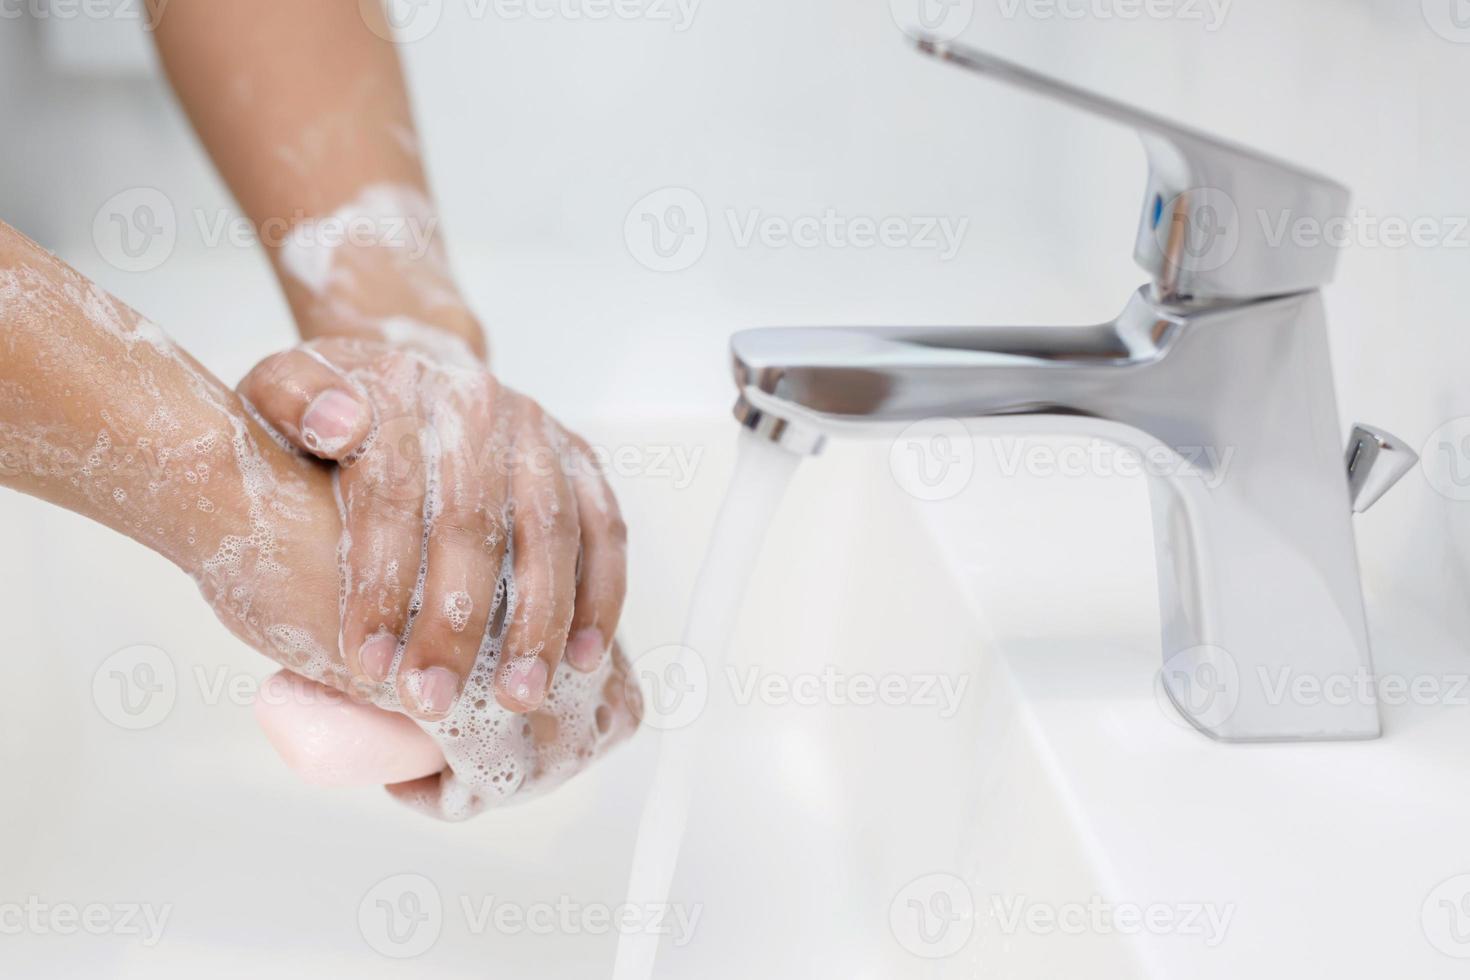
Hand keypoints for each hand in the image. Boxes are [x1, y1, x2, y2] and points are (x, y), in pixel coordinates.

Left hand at [238, 331, 628, 720]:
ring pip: (549, 531)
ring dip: (539, 621)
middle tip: (432, 700)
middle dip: (456, 623)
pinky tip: (583, 660)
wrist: (416, 368)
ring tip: (518, 696)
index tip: (366, 661)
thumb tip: (340, 427)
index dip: (382, 580)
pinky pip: (605, 531)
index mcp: (401, 390)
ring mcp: (539, 434)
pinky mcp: (581, 461)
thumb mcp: (279, 391)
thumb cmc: (332, 411)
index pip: (394, 491)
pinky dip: (601, 597)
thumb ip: (288, 400)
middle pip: (474, 521)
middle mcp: (479, 408)